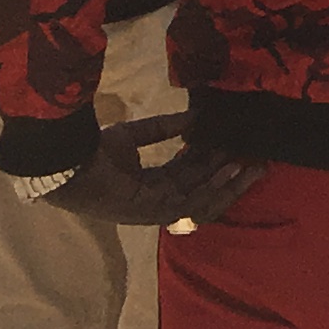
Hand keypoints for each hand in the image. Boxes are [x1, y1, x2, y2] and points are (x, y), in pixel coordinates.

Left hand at [45, 112, 265, 230]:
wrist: (70, 164)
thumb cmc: (94, 151)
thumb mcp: (133, 135)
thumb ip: (162, 129)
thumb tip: (194, 116)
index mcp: (148, 185)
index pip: (189, 177)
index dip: (213, 163)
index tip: (235, 147)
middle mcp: (154, 201)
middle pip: (201, 190)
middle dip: (230, 177)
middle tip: (258, 162)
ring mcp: (153, 210)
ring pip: (201, 200)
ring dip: (228, 184)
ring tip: (252, 167)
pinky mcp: (152, 212)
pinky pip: (190, 202)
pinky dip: (212, 187)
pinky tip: (230, 170)